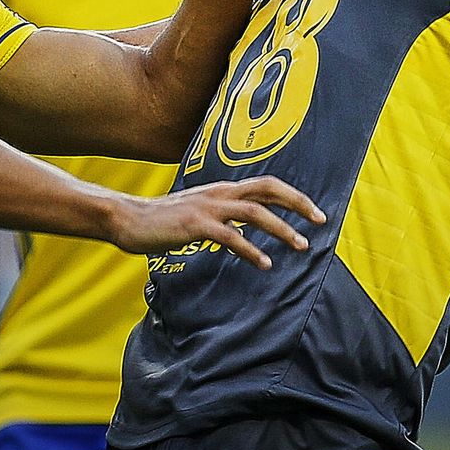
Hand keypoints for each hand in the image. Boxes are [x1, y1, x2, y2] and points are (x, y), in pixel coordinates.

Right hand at [111, 176, 325, 269]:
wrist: (127, 219)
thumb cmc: (162, 220)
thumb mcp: (197, 212)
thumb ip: (220, 216)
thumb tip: (241, 229)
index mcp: (222, 190)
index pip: (266, 185)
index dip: (293, 195)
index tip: (314, 212)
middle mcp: (219, 193)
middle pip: (268, 189)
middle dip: (298, 203)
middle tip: (321, 221)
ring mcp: (208, 208)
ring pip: (255, 212)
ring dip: (282, 229)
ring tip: (302, 246)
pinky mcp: (196, 226)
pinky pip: (231, 237)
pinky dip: (251, 249)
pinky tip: (265, 263)